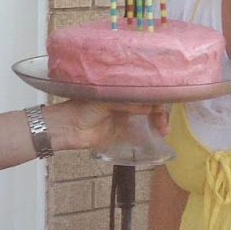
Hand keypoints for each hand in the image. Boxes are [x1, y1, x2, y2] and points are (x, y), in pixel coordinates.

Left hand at [45, 99, 167, 152]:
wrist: (67, 129)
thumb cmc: (81, 109)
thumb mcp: (106, 102)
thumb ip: (127, 104)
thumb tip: (150, 106)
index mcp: (120, 92)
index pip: (143, 92)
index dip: (156, 98)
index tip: (163, 106)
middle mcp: (124, 103)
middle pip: (148, 106)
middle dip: (159, 114)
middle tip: (163, 124)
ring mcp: (123, 119)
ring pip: (146, 120)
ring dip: (156, 124)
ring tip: (162, 131)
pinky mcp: (120, 134)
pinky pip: (138, 134)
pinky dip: (148, 136)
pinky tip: (156, 137)